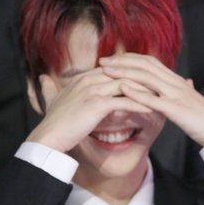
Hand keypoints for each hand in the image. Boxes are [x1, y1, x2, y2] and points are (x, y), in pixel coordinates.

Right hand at [26, 68, 152, 151]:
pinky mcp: (97, 105)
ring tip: (161, 95)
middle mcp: (89, 80)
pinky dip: (139, 105)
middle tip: (160, 83)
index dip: (130, 72)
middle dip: (142, 78)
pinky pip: (124, 102)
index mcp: (83, 78)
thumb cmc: (52, 121)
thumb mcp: (51, 99)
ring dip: (145, 90)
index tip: (146, 77)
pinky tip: (152, 109)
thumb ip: (50, 88)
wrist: (48, 136)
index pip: (112, 69)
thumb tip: (42, 78)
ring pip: (126, 85)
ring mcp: (93, 91)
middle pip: (122, 73)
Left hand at [100, 53, 203, 146]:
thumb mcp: (194, 101)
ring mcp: (176, 95)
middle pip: (145, 65)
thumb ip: (188, 90)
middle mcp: (176, 83)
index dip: (130, 59)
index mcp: (177, 81)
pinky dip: (137, 92)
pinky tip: (122, 88)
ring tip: (106, 71)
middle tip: (102, 61)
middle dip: (122, 61)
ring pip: (147, 77)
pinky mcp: (176, 109)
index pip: (151, 62)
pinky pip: (153, 98)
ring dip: (124, 72)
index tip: (113, 59)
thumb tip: (188, 82)